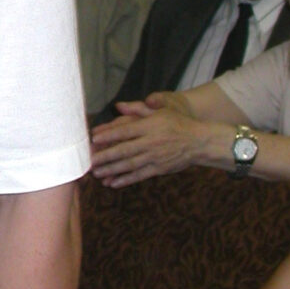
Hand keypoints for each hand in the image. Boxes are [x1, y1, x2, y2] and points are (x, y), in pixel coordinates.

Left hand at [90, 96, 226, 187]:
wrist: (200, 141)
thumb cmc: (176, 123)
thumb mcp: (160, 111)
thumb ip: (138, 109)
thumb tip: (118, 105)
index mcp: (149, 126)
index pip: (125, 130)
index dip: (108, 135)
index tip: (93, 138)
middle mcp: (151, 142)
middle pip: (124, 150)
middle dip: (105, 156)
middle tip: (89, 161)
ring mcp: (155, 157)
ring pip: (130, 165)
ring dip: (112, 170)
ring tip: (96, 173)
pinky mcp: (159, 169)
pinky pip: (140, 175)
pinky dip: (126, 180)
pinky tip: (113, 182)